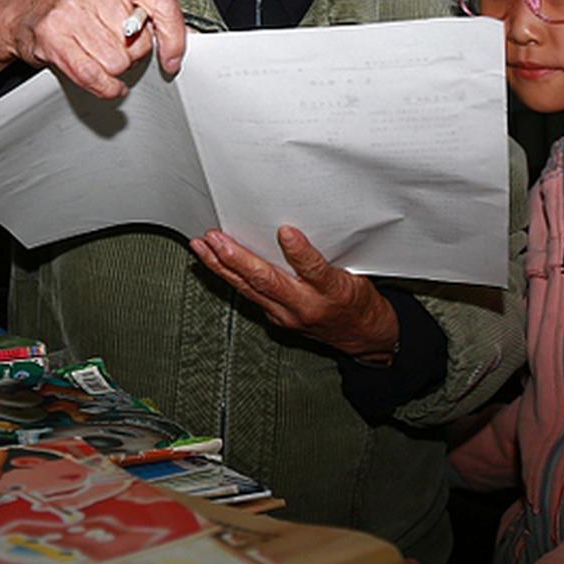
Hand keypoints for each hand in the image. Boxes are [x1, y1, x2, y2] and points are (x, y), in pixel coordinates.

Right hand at [0, 0, 184, 99]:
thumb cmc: (72, 3)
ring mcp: (70, 9)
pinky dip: (105, 87)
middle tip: (110, 41)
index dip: (174, 38)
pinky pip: (94, 75)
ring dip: (111, 67)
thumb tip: (181, 35)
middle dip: (130, 52)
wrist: (21, 12)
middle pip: (139, 43)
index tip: (173, 58)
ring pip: (118, 63)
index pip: (163, 3)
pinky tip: (105, 82)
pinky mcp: (53, 37)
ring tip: (93, 50)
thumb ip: (147, 7)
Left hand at [188, 225, 397, 358]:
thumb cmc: (358, 300)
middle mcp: (305, 307)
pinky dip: (227, 276)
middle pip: (267, 281)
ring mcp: (287, 315)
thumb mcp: (356, 274)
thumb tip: (299, 228)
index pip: (315, 270)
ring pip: (248, 289)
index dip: (299, 252)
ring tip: (201, 247)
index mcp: (332, 292)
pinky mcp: (276, 318)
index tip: (286, 232)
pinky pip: (247, 294)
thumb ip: (329, 254)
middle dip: (237, 258)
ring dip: (221, 266)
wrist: (361, 335)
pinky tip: (211, 262)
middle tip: (216, 239)